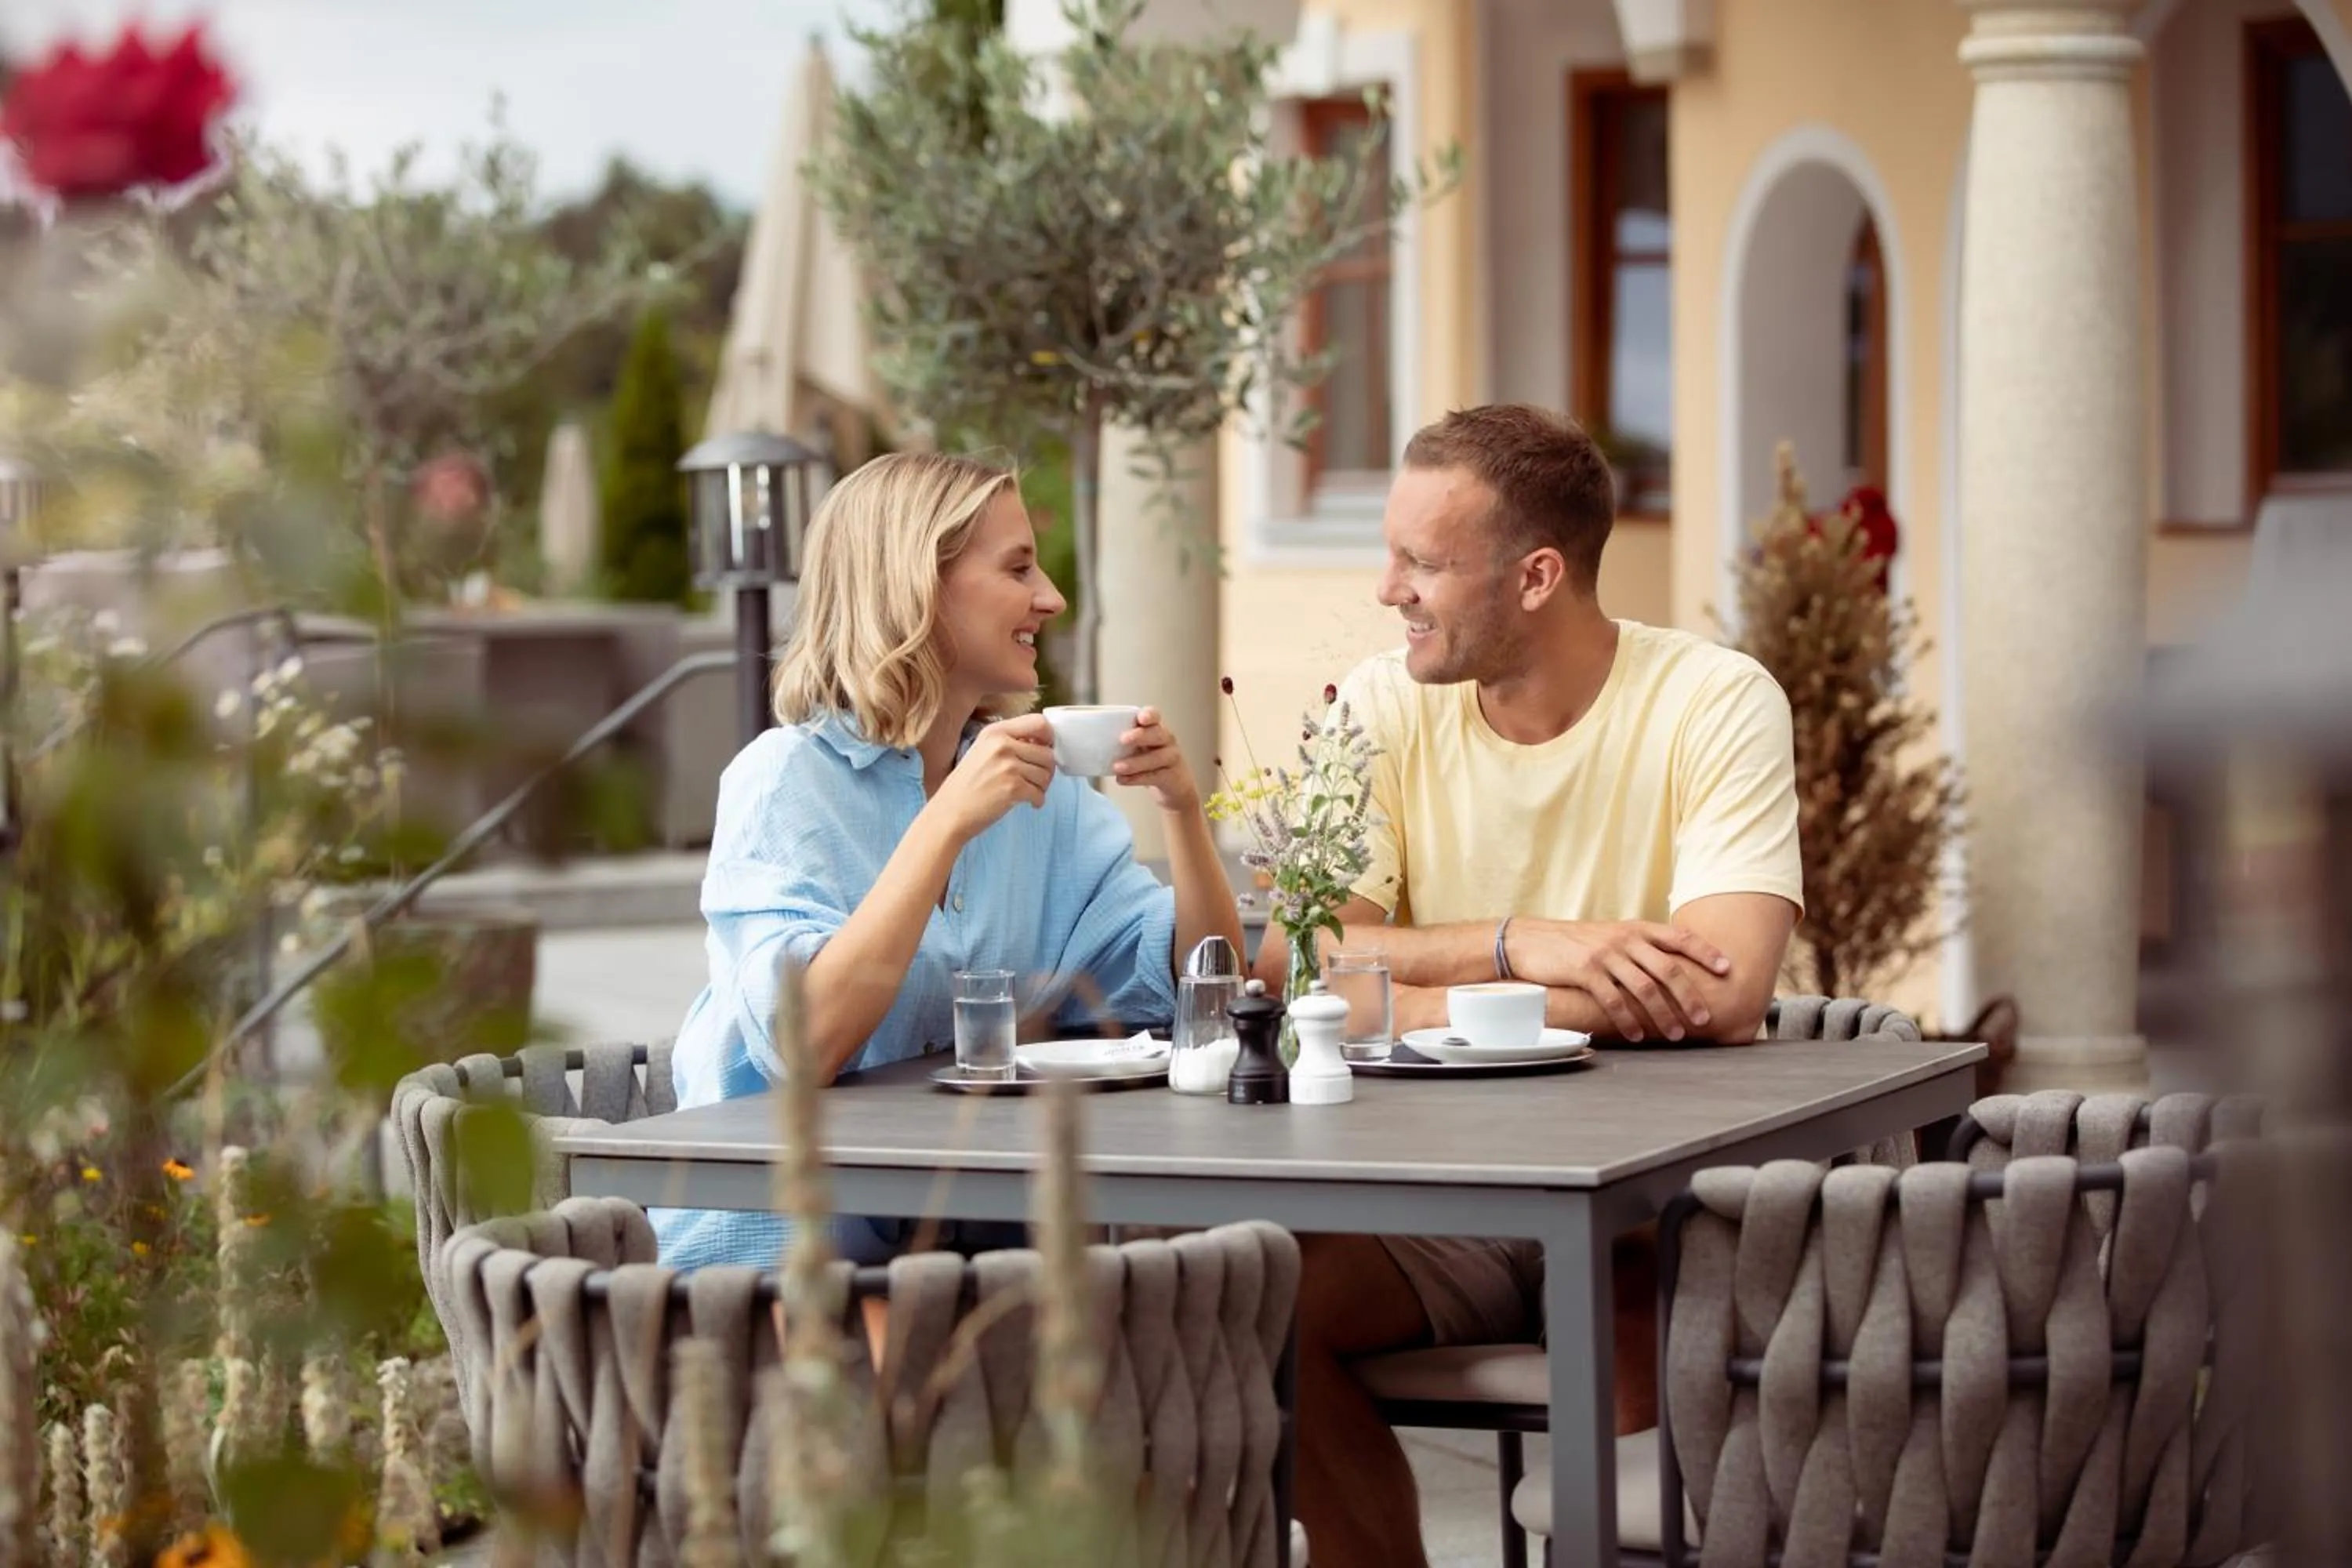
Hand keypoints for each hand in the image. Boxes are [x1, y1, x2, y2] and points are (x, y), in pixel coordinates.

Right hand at [930, 714, 1054, 842]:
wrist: (949, 812)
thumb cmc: (966, 785)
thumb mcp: (983, 750)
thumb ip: (1010, 742)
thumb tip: (1044, 745)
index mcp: (995, 731)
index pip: (1039, 723)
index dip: (1049, 738)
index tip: (1046, 750)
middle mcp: (1002, 745)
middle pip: (1047, 753)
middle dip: (1047, 770)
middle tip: (1037, 780)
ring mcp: (1008, 766)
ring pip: (1046, 774)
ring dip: (1042, 787)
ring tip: (1029, 792)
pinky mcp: (1012, 788)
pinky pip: (1040, 793)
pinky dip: (1037, 801)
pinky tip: (1028, 803)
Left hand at [1109, 706, 1199, 812]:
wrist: (1175, 786)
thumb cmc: (1149, 762)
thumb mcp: (1138, 748)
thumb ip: (1122, 742)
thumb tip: (1092, 741)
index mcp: (1155, 728)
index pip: (1155, 716)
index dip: (1149, 715)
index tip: (1140, 718)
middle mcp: (1166, 740)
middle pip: (1158, 734)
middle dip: (1141, 736)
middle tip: (1122, 740)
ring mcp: (1171, 758)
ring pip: (1157, 757)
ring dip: (1135, 762)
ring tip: (1117, 767)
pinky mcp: (1172, 776)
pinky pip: (1155, 776)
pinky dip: (1138, 778)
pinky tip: (1123, 780)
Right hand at [1505, 918, 1730, 1041]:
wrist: (1531, 939)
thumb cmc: (1575, 942)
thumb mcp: (1611, 935)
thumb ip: (1639, 947)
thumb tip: (1671, 969)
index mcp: (1636, 928)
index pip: (1679, 937)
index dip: (1705, 952)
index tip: (1727, 969)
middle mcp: (1625, 939)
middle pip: (1668, 969)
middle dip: (1690, 997)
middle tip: (1704, 1019)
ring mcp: (1606, 954)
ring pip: (1645, 987)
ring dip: (1664, 1015)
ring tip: (1676, 1035)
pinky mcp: (1585, 971)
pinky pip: (1613, 1000)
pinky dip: (1628, 1020)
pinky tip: (1637, 1034)